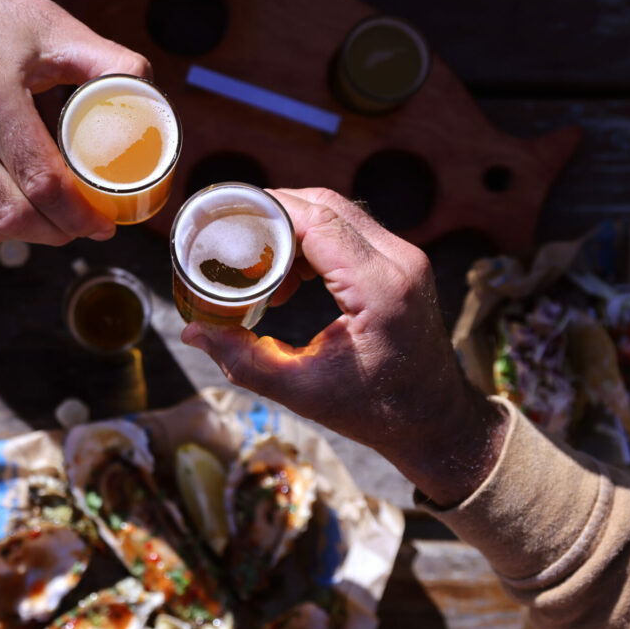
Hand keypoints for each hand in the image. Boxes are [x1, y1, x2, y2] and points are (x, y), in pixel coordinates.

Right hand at [0, 0, 149, 247]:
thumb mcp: (56, 30)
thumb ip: (109, 64)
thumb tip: (151, 105)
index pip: (40, 179)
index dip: (78, 214)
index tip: (102, 224)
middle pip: (8, 214)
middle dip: (54, 232)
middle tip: (79, 227)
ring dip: (12, 237)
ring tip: (41, 222)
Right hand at [181, 188, 507, 504]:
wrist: (436, 422)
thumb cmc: (377, 412)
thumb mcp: (302, 391)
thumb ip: (244, 359)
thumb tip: (193, 333)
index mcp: (380, 289)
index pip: (317, 221)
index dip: (267, 212)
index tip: (225, 220)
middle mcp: (399, 262)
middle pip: (326, 205)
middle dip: (273, 213)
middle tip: (229, 236)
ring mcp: (405, 259)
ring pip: (338, 212)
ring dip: (292, 227)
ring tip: (256, 264)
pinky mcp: (402, 264)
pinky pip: (350, 231)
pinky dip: (312, 240)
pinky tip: (287, 276)